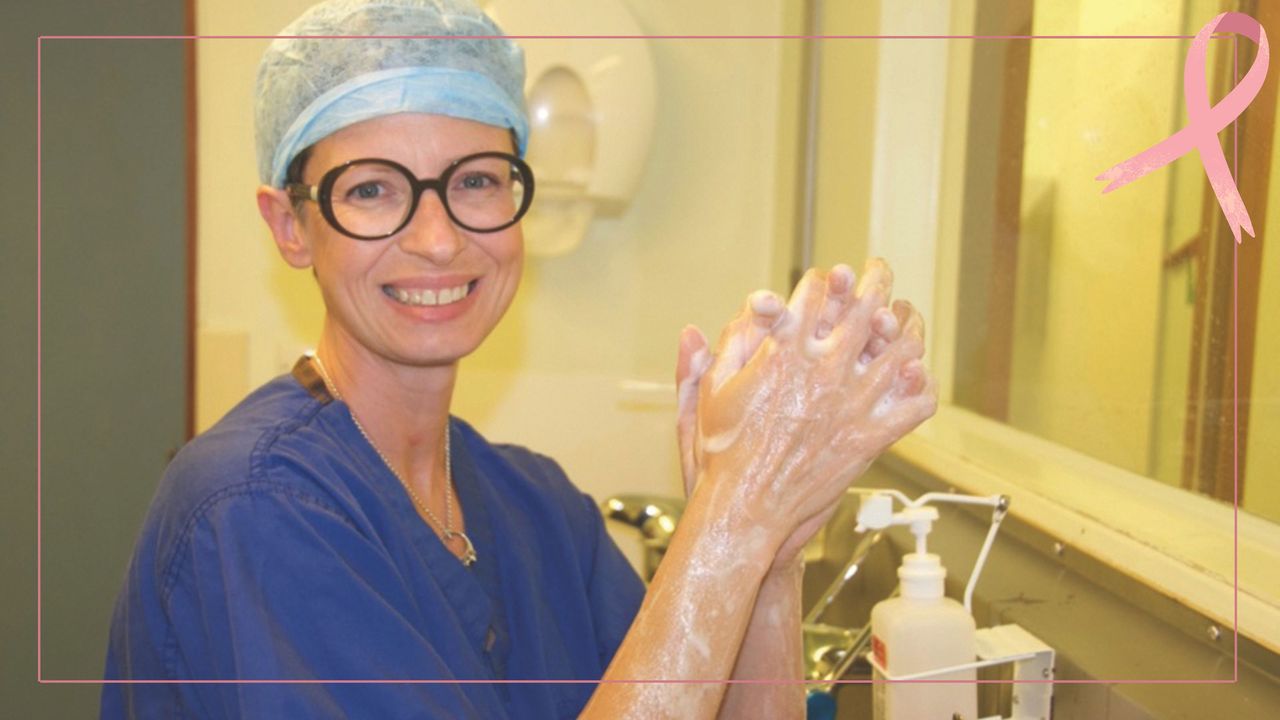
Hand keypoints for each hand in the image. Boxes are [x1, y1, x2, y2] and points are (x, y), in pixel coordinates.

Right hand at [675, 260, 936, 560]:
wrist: (748, 505)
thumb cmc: (724, 452)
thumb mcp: (712, 390)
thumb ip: (724, 347)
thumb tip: (714, 319)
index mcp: (784, 353)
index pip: (815, 294)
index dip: (822, 280)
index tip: (826, 280)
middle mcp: (822, 372)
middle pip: (863, 308)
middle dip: (874, 281)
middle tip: (878, 271)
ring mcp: (851, 404)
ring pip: (898, 350)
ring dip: (906, 326)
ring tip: (906, 315)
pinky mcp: (870, 437)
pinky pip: (913, 405)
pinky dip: (922, 387)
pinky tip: (918, 376)